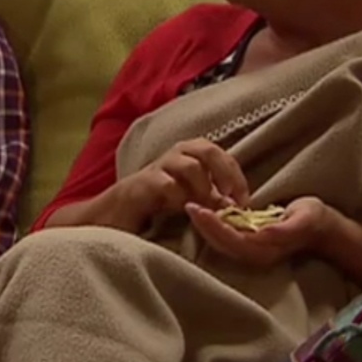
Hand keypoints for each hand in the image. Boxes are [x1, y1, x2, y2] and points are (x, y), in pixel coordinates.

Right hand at [108, 138, 249, 232]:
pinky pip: (167, 185)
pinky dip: (180, 198)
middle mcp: (175, 155)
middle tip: (229, 198)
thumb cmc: (158, 203)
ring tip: (205, 207)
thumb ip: (213, 198)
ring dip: (203, 188)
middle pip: (207, 149)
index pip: (220, 154)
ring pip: (189, 165)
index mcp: (190, 155)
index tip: (243, 200)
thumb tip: (237, 207)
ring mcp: (158, 167)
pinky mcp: (142, 184)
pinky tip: (182, 210)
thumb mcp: (191, 198)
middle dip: (224, 173)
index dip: (235, 175)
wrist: (118, 212)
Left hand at [185, 196, 329, 268]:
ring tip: (192, 207)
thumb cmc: (314, 220)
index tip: (198, 209)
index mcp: (264, 250)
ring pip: (221, 241)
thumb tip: (264, 234)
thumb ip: (284, 230)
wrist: (324, 229)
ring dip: (205, 226)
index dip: (213, 226)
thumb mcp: (304, 220)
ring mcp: (252, 250)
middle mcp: (254, 254)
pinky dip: (214, 225)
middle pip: (220, 243)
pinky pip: (226, 237)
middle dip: (203, 225)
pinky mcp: (251, 243)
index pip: (231, 240)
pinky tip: (206, 212)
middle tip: (188, 204)